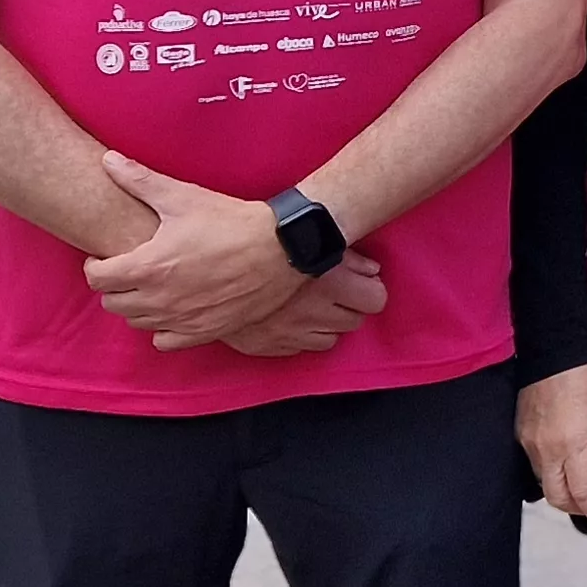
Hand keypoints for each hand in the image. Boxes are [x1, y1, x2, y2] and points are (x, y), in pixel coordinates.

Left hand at [80, 151, 305, 344]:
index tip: (107, 256)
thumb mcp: (182, 197)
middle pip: (112, 303)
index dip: (96, 265)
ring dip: (136, 307)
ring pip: (136, 322)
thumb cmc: (230, 221)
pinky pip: (163, 342)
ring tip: (151, 287)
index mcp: (148, 266)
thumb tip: (107, 160)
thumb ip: (139, 180)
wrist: (281, 248)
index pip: (96, 278)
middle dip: (114, 286)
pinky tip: (172, 310)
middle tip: (129, 269)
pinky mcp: (204, 332)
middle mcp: (159, 299)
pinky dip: (161, 330)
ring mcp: (181, 319)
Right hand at [220, 254, 385, 356]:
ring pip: (330, 340)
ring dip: (326, 325)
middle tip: (335, 293)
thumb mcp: (309, 237)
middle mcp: (314, 312)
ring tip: (312, 306)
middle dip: (349, 307)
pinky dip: (300, 336)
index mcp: (329, 282)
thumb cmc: (261, 240)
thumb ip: (350, 257)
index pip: (375, 300)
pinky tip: (290, 319)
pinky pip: (300, 348)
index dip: (371, 291)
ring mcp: (290, 333)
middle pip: (354, 321)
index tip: (363, 285)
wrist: (210, 265)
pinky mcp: (267, 346)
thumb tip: (373, 271)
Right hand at [517, 361, 586, 531]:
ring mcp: (529, 442)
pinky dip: (552, 472)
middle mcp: (545, 450)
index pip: (584, 494)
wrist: (553, 349)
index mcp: (572, 446)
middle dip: (579, 508)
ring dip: (564, 491)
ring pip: (544, 483)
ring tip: (585, 484)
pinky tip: (567, 464)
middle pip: (558, 498)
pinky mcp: (521, 433)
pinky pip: (535, 464)